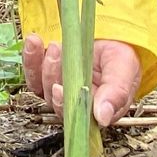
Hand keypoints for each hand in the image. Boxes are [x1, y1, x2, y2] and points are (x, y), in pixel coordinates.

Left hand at [22, 34, 140, 127]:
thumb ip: (116, 93)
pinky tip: (34, 42)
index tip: (59, 88)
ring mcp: (59, 88)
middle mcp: (74, 103)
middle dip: (52, 77)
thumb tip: (103, 118)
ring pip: (41, 86)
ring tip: (56, 46)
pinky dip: (31, 56)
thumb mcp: (124, 71)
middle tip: (58, 54)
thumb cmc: (121, 59)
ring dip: (43, 65)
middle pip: (54, 101)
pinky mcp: (46, 74)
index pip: (75, 116)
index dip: (64, 104)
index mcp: (95, 110)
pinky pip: (33, 71)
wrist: (113, 38)